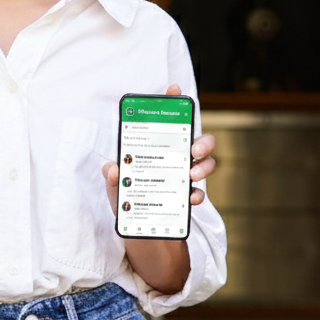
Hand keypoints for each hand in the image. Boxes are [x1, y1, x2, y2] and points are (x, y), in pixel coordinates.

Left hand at [101, 83, 217, 215]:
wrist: (137, 230)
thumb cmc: (127, 200)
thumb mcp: (115, 185)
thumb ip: (112, 175)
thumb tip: (114, 169)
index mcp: (157, 148)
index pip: (168, 121)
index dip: (173, 101)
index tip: (174, 88)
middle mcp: (175, 158)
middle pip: (198, 139)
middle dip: (202, 140)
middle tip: (194, 148)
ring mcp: (184, 177)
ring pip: (206, 163)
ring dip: (204, 166)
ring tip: (192, 174)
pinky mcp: (188, 197)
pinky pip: (199, 192)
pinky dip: (196, 194)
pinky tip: (190, 198)